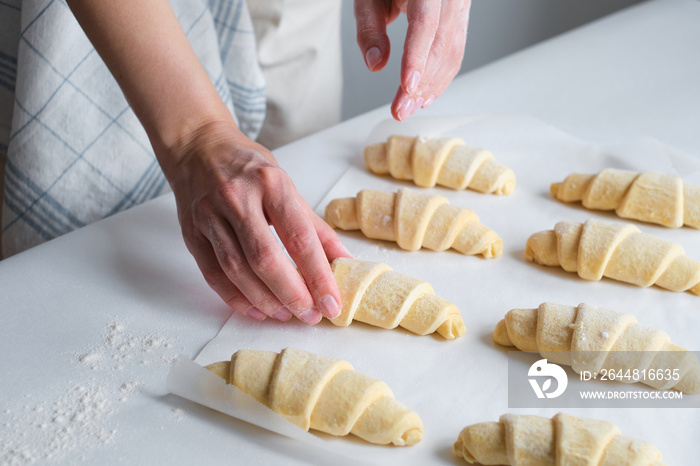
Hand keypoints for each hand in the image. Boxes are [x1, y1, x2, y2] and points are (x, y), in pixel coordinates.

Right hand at [166, 120, 350, 323]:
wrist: (197, 147)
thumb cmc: (248, 167)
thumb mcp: (287, 185)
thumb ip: (315, 226)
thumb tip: (344, 261)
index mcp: (271, 184)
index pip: (299, 238)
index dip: (318, 276)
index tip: (332, 302)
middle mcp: (238, 198)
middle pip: (266, 259)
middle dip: (292, 294)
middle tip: (309, 314)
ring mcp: (210, 215)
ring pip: (237, 270)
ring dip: (264, 300)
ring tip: (284, 314)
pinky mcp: (191, 232)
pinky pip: (212, 274)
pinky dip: (235, 297)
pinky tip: (254, 310)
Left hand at [354, 0, 471, 120]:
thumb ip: (369, 28)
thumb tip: (375, 63)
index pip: (425, 23)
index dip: (416, 57)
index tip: (407, 85)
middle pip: (442, 43)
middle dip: (422, 82)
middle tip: (400, 109)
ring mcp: (460, 4)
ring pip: (453, 51)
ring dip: (431, 85)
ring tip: (409, 107)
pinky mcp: (461, 16)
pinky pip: (456, 49)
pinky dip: (441, 76)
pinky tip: (425, 95)